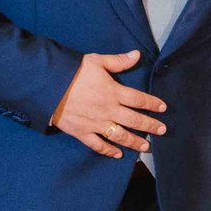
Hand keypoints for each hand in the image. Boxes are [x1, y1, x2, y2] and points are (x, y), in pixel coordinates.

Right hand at [50, 51, 165, 158]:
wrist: (48, 86)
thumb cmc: (72, 71)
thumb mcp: (96, 61)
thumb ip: (118, 61)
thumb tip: (136, 55)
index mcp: (113, 92)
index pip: (139, 99)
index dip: (152, 104)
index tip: (163, 108)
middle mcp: (108, 110)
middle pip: (135, 120)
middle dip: (150, 126)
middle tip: (162, 130)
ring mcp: (96, 123)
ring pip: (120, 136)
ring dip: (135, 142)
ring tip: (146, 147)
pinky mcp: (82, 132)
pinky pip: (98, 145)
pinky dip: (109, 151)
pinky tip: (118, 155)